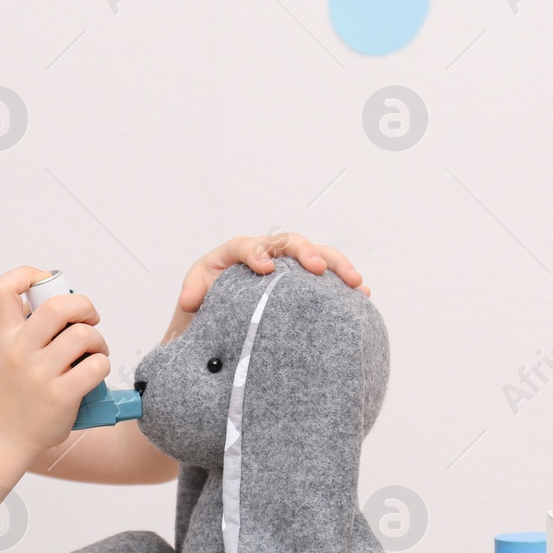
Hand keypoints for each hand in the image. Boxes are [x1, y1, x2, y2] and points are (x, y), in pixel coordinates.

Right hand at [0, 267, 110, 457]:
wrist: (1, 438)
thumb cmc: (11, 395)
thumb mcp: (6, 354)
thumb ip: (27, 330)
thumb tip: (63, 306)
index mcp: (5, 335)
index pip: (4, 288)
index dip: (28, 273)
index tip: (46, 283)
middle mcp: (20, 350)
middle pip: (59, 305)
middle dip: (84, 306)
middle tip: (88, 319)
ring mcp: (39, 373)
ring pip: (83, 335)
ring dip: (97, 340)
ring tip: (94, 351)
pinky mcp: (60, 395)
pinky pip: (96, 366)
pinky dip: (102, 365)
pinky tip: (94, 373)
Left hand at [175, 231, 369, 314]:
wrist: (219, 311)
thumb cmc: (206, 298)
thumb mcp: (195, 296)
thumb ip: (193, 294)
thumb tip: (190, 301)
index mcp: (236, 252)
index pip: (246, 246)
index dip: (256, 253)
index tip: (265, 270)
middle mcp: (266, 251)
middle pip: (289, 242)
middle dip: (306, 252)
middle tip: (317, 269)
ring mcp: (288, 264)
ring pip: (316, 254)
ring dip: (336, 265)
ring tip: (355, 282)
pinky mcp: (303, 279)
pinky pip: (327, 275)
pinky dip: (343, 282)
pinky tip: (362, 295)